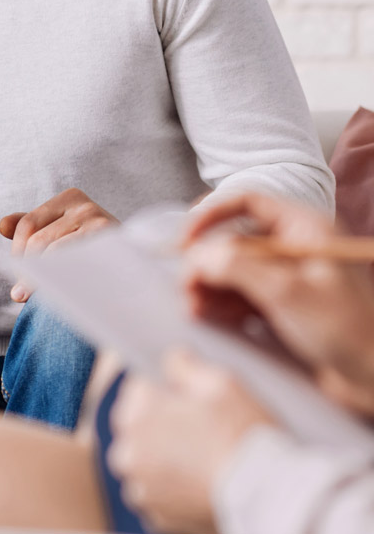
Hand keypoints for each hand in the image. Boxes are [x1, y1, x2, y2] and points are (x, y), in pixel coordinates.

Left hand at [0, 188, 117, 301]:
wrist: (134, 263)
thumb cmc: (89, 248)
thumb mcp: (60, 231)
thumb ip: (30, 227)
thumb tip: (2, 225)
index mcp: (69, 198)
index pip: (28, 224)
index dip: (17, 253)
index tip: (17, 277)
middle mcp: (85, 205)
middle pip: (39, 241)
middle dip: (26, 270)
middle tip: (20, 294)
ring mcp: (100, 223)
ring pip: (55, 255)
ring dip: (41, 279)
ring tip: (33, 296)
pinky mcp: (110, 246)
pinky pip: (75, 266)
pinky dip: (62, 280)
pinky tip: (59, 292)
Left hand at [108, 349, 271, 533]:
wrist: (268, 496)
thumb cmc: (244, 435)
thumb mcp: (220, 381)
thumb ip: (185, 365)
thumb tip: (173, 360)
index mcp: (138, 412)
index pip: (138, 387)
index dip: (164, 389)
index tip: (187, 397)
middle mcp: (129, 452)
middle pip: (136, 426)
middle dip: (159, 423)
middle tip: (198, 427)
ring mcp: (142, 488)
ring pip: (144, 462)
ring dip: (162, 457)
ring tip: (202, 456)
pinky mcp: (158, 518)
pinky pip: (158, 493)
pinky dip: (173, 487)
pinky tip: (201, 480)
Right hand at [184, 192, 373, 414]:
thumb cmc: (347, 330)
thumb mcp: (286, 292)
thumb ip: (237, 268)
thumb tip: (197, 256)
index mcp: (305, 227)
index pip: (248, 203)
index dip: (213, 216)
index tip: (187, 240)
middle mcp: (296, 246)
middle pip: (237, 240)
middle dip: (208, 261)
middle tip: (186, 284)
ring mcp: (289, 277)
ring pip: (237, 270)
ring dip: (211, 285)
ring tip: (193, 306)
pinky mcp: (285, 306)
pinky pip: (244, 296)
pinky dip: (223, 304)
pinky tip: (208, 315)